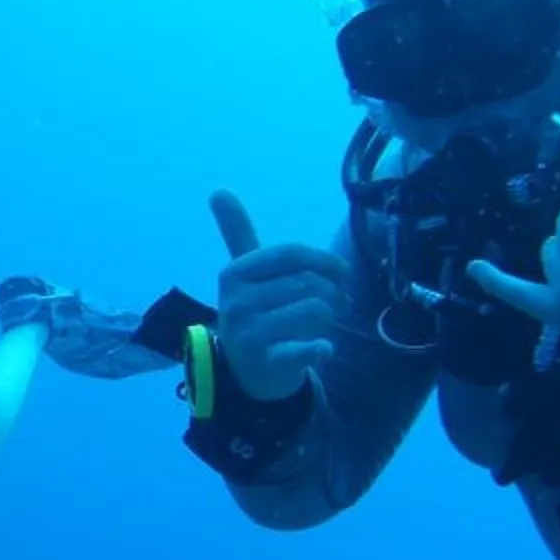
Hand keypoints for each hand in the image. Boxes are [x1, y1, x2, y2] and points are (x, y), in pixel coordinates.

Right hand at [210, 191, 349, 401]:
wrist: (246, 370)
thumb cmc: (254, 311)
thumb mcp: (245, 273)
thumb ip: (236, 233)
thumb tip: (218, 190)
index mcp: (235, 274)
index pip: (290, 254)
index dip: (324, 260)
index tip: (341, 271)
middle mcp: (237, 302)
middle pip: (308, 283)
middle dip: (332, 292)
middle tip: (334, 302)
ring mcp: (250, 333)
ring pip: (315, 310)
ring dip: (330, 317)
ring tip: (324, 322)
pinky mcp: (267, 362)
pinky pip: (304, 349)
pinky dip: (320, 348)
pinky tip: (323, 349)